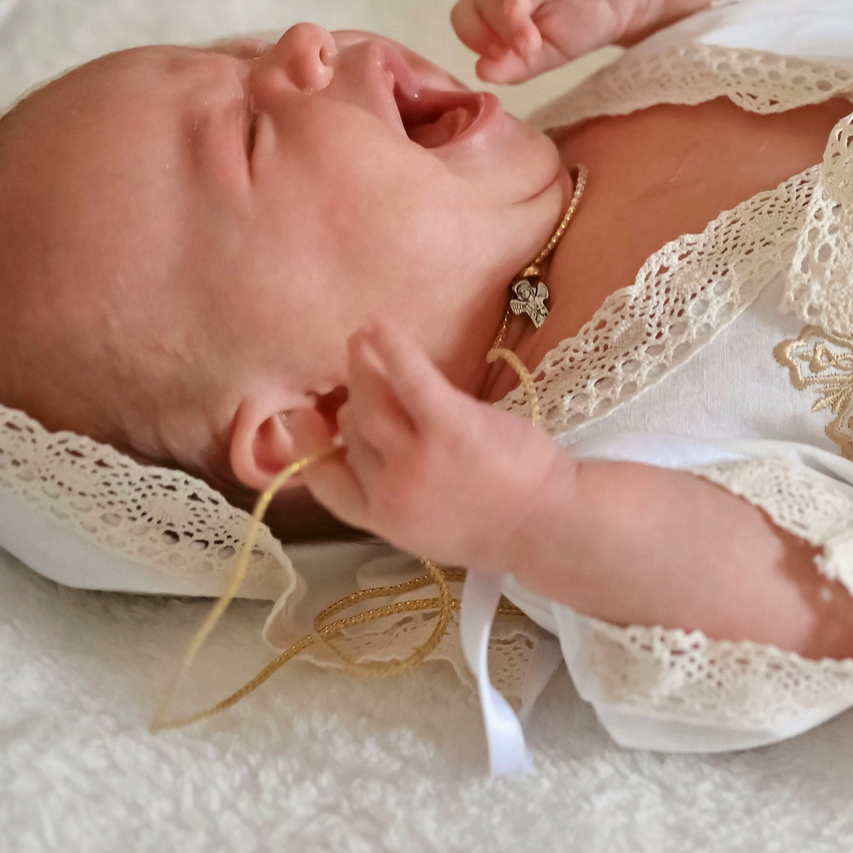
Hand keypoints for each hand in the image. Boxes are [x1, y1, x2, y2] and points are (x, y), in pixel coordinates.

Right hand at [300, 322, 573, 575]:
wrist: (549, 525)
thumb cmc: (498, 523)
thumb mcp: (429, 527)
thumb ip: (395, 496)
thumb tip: (367, 455)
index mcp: (382, 519)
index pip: (325, 479)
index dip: (311, 446)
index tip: (303, 419)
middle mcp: (389, 490)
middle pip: (353, 430)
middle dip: (353, 401)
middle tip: (361, 376)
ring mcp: (416, 458)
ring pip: (371, 401)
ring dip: (363, 368)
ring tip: (361, 342)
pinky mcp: (449, 426)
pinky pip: (409, 378)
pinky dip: (391, 348)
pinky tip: (376, 324)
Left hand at [452, 0, 658, 82]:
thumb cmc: (587, 21)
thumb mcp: (553, 53)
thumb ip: (518, 65)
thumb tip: (483, 72)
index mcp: (497, 4)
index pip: (468, 17)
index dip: (476, 36)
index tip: (498, 56)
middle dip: (501, 21)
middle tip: (527, 44)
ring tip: (523, 12)